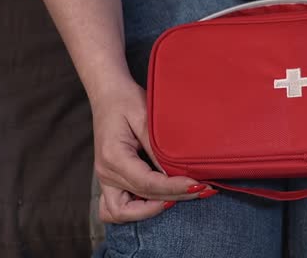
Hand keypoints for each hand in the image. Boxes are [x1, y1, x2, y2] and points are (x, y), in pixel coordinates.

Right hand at [92, 79, 215, 222]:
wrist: (107, 93)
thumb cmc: (126, 101)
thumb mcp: (145, 118)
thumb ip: (158, 149)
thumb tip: (176, 173)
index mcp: (113, 157)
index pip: (147, 184)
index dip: (175, 188)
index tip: (199, 184)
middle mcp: (106, 173)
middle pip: (142, 199)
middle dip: (173, 198)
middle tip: (201, 190)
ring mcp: (104, 179)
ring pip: (121, 213)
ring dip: (149, 212)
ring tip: (178, 198)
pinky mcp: (109, 179)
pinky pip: (115, 208)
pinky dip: (135, 210)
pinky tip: (159, 200)